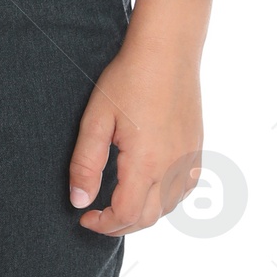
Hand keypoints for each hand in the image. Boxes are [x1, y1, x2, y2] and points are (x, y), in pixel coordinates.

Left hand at [68, 0, 212, 234]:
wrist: (168, 50)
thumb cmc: (129, 79)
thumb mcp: (96, 120)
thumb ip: (86, 165)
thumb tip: (79, 202)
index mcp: (146, 163)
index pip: (125, 215)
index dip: (102, 224)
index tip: (84, 217)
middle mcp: (173, 167)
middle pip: (148, 218)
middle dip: (119, 225)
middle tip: (97, 216)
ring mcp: (189, 159)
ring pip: (168, 208)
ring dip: (142, 215)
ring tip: (118, 205)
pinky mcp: (196, 148)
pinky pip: (184, 190)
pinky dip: (165, 200)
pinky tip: (149, 189)